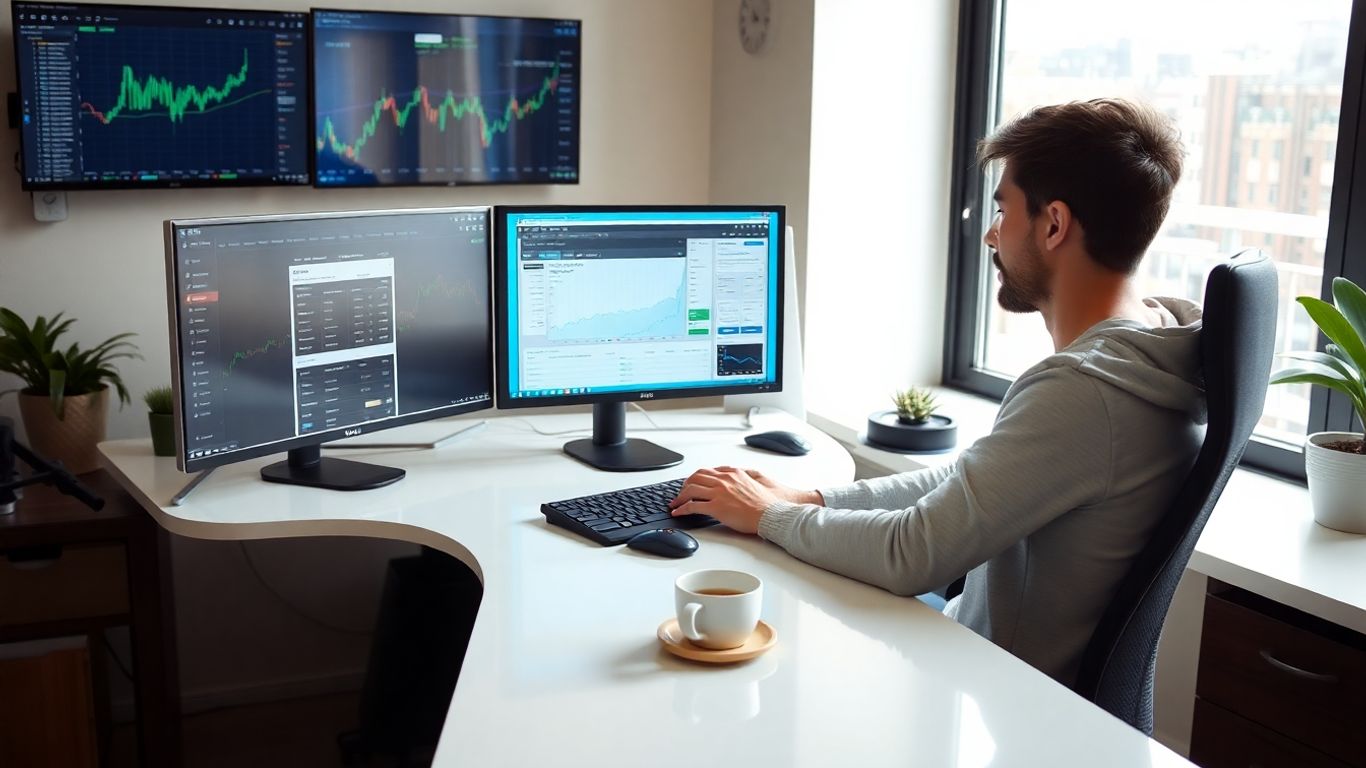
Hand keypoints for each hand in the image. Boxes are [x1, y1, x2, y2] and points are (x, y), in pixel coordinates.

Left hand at [669, 466, 820, 534]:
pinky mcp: (716, 507)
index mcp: (733, 473)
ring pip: (691, 489)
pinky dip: (682, 509)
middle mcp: (724, 480)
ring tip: (675, 504)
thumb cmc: (766, 503)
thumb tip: (741, 475)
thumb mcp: (756, 481)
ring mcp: (719, 493)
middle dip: (685, 485)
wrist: (771, 514)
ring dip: (680, 497)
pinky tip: (678, 513)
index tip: (692, 483)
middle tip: (680, 493)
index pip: (708, 471)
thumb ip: (745, 476)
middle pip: (696, 477)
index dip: (697, 478)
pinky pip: (692, 505)